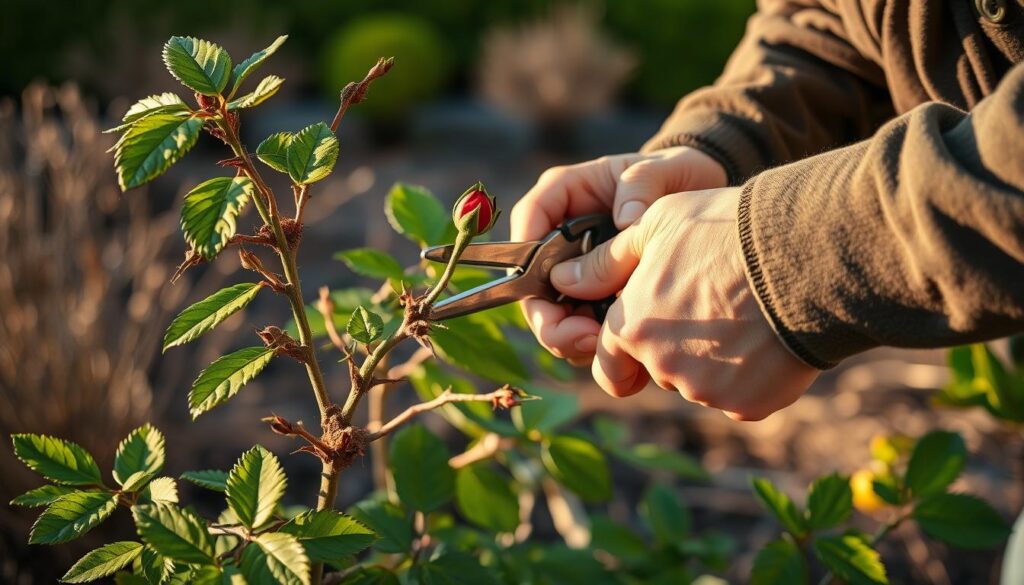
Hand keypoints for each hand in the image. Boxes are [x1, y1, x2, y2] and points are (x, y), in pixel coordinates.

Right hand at [511, 146, 726, 362]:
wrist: (702, 200)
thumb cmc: (675, 176)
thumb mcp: (663, 169)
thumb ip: (641, 185)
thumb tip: (623, 221)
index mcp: (567, 193)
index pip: (529, 218)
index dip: (526, 255)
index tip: (549, 285)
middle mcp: (561, 235)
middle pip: (532, 281)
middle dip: (549, 318)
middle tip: (582, 338)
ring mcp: (577, 270)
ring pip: (552, 312)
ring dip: (569, 337)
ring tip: (604, 346)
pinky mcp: (596, 296)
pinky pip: (580, 326)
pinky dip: (592, 344)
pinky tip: (618, 349)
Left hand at [548, 187, 818, 420]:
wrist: (805, 255)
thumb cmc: (724, 230)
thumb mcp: (655, 226)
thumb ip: (604, 263)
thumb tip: (564, 282)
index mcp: (632, 327)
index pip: (607, 365)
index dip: (620, 353)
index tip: (636, 340)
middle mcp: (663, 367)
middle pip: (657, 370)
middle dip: (671, 349)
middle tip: (705, 306)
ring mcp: (707, 390)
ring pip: (698, 383)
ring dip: (711, 359)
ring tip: (743, 312)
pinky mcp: (748, 404)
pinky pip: (738, 394)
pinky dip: (747, 373)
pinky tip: (766, 335)